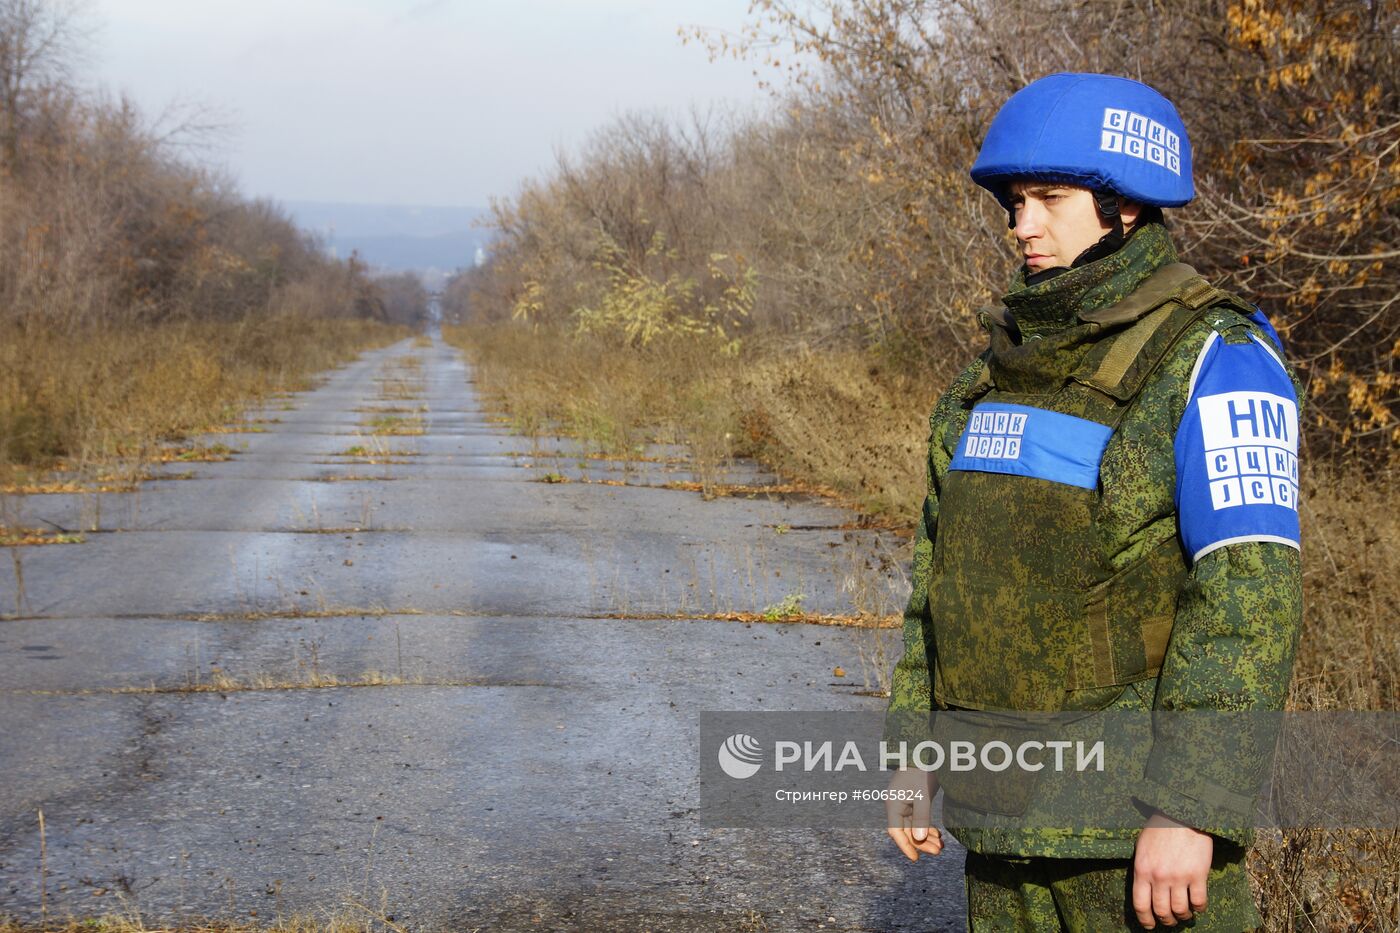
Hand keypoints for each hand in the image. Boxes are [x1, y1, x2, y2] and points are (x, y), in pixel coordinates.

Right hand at [885, 767, 941, 860]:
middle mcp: (897, 806)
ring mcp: (905, 804)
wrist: (925, 753)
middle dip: (922, 843)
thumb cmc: (921, 772)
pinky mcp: (914, 801)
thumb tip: (920, 839)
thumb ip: (922, 818)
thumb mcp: (923, 796)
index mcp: (893, 804)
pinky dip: (928, 828)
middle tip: (938, 851)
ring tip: (941, 846)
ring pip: (914, 827)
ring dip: (926, 837)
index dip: (905, 846)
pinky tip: (938, 834)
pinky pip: (919, 820)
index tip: (916, 858)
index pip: (895, 831)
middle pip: (907, 831)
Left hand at [1132, 809, 1211, 927]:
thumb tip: (1145, 890)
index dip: (1145, 919)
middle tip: (1169, 920)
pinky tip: (1198, 905)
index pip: (1140, 904)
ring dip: (1183, 916)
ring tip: (1185, 913)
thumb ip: (1143, 869)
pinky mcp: (1198, 875)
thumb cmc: (1159, 828)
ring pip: (1180, 910)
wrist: (1182, 814)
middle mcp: (1159, 877)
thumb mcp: (1142, 848)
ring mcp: (1179, 877)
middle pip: (1161, 911)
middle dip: (1166, 920)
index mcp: (1142, 870)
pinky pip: (1199, 901)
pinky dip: (1199, 908)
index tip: (1150, 925)